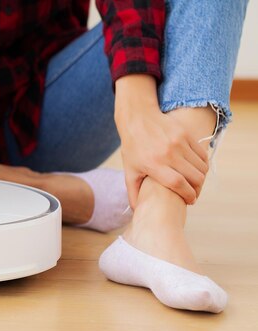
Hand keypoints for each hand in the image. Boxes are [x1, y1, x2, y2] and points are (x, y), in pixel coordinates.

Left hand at [115, 75, 208, 207]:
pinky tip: (196, 169)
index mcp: (154, 164)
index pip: (178, 184)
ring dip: (201, 178)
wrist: (138, 118)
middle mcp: (168, 153)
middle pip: (194, 177)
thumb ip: (133, 192)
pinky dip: (203, 165)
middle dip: (197, 190)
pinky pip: (202, 155)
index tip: (190, 201)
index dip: (188, 195)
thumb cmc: (132, 147)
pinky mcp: (186, 135)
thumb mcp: (129, 170)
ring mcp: (179, 143)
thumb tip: (138, 211)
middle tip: (193, 194)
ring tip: (194, 183)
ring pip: (201, 167)